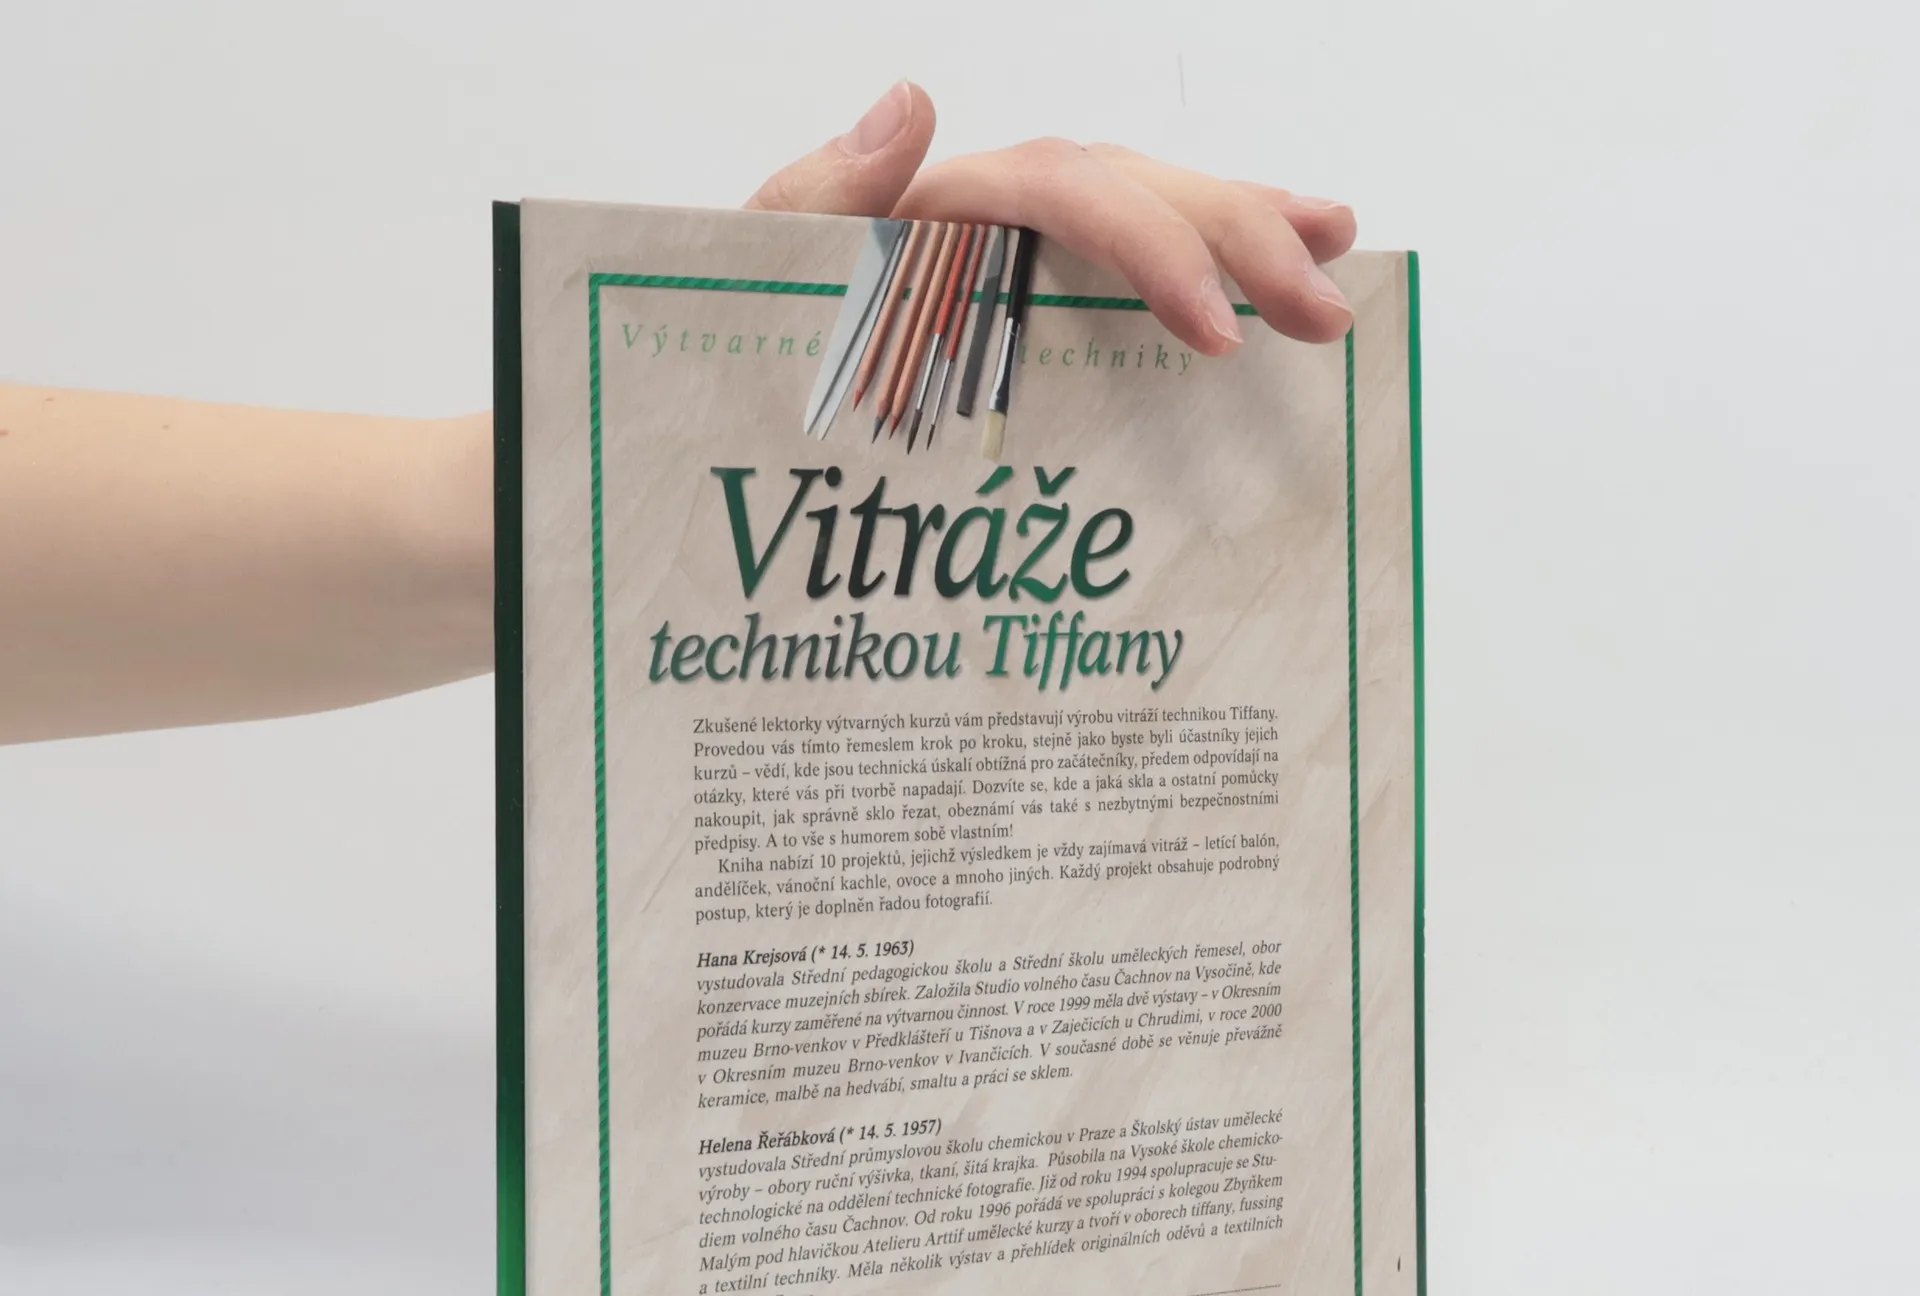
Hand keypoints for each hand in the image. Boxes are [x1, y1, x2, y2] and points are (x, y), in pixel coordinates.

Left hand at [746, 82, 1355, 352]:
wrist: (717, 393)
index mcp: (943, 201)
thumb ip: (821, 193)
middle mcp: (994, 213)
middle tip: (1324, 314)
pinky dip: (1198, 272)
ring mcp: (1015, 256)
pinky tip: (1256, 293)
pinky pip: (1121, 276)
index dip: (1153, 253)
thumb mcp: (758, 262)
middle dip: (1240, 240)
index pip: (1073, 195)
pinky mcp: (1023, 308)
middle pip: (1136, 192)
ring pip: (1146, 213)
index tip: (1214, 337)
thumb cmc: (733, 333)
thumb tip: (909, 103)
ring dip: (1245, 227)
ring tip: (1332, 252)